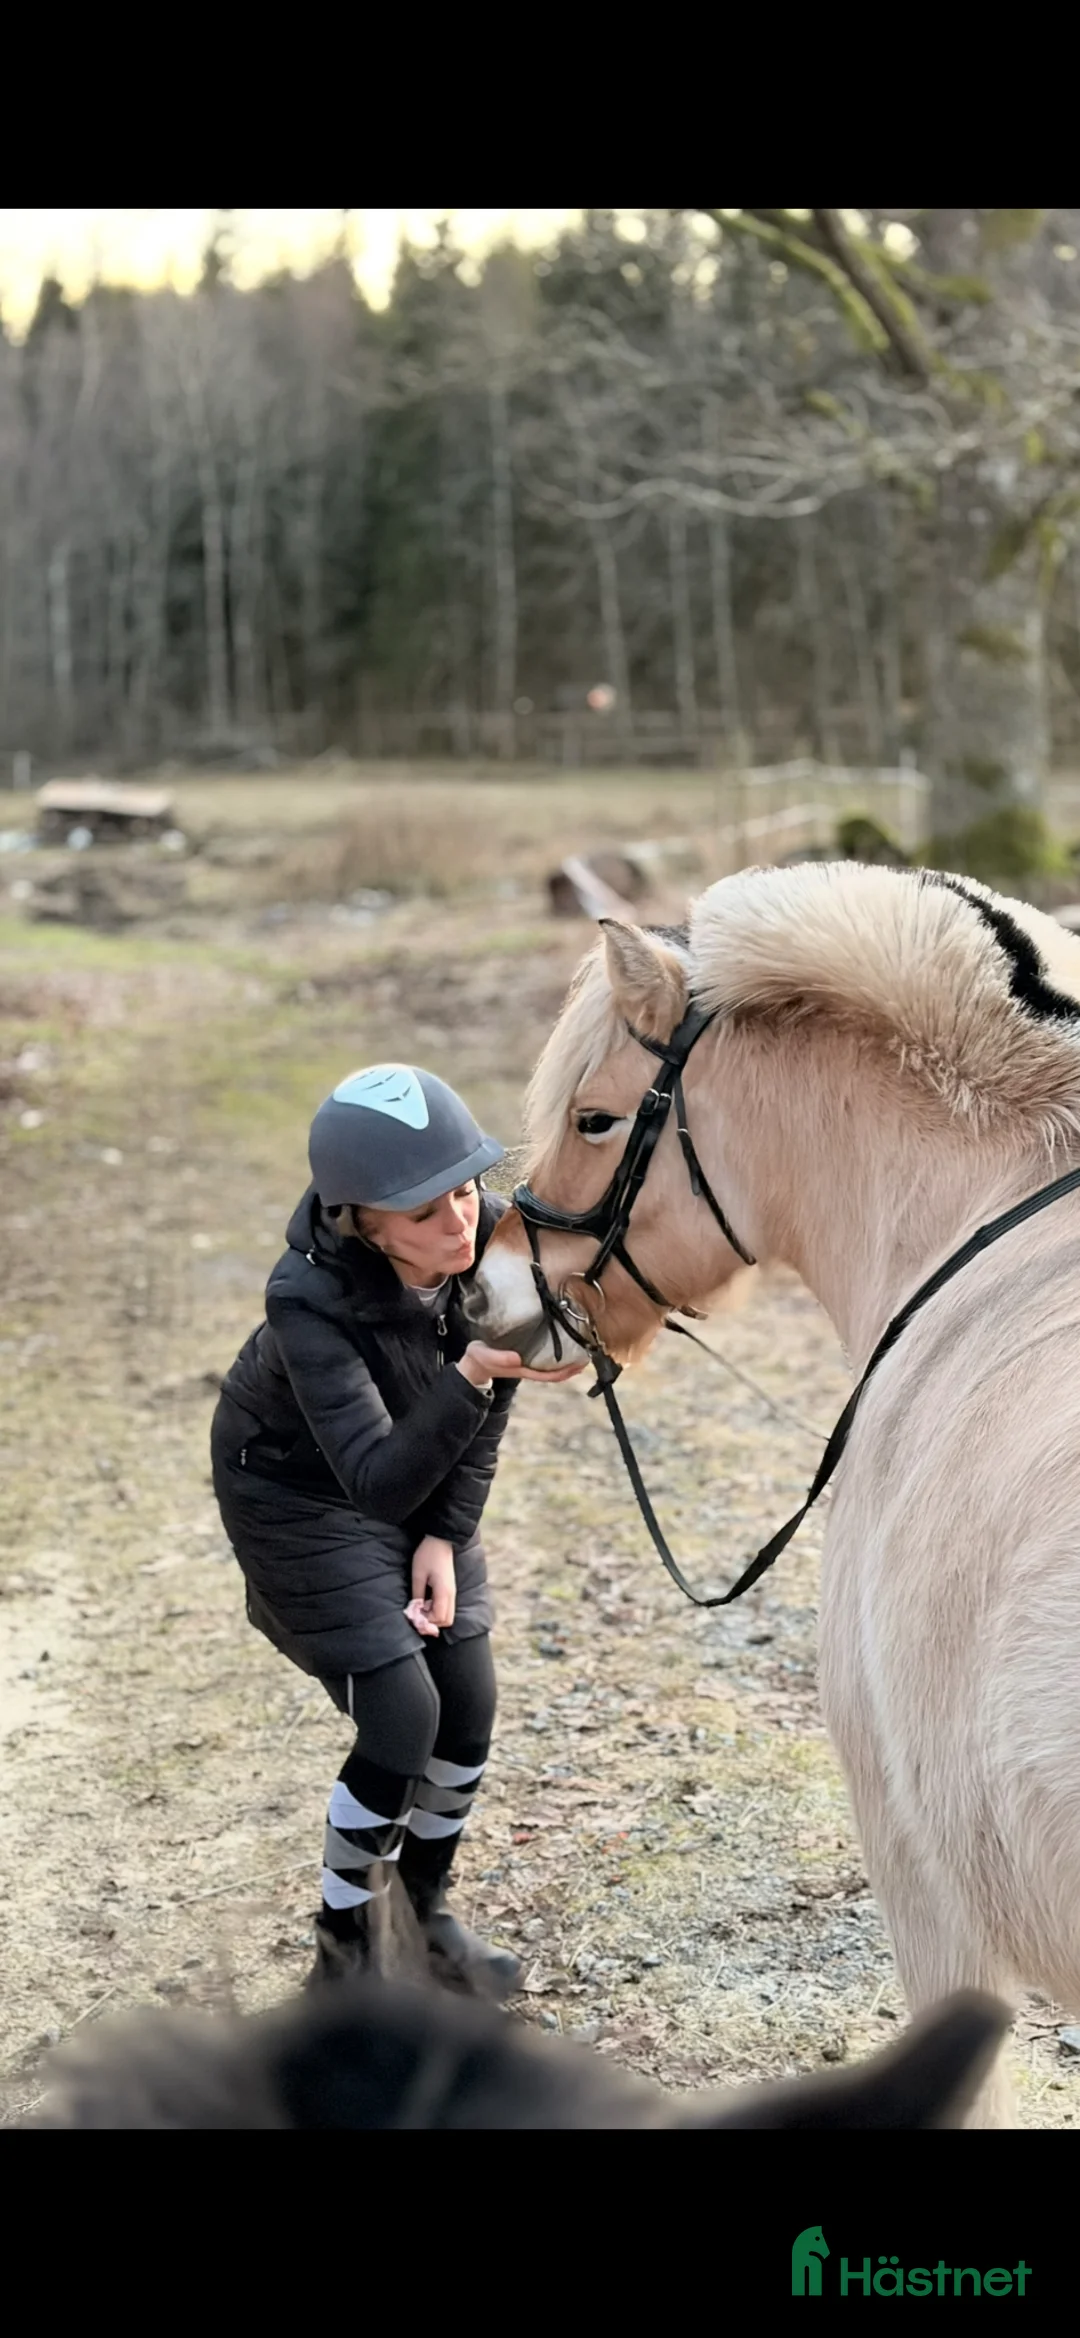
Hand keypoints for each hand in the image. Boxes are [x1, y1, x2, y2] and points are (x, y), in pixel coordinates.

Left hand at [410, 1536, 456, 1633]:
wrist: (440, 1540)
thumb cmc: (427, 1555)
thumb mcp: (418, 1574)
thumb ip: (417, 1594)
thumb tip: (415, 1610)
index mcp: (444, 1592)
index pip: (439, 1618)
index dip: (426, 1621)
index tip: (414, 1614)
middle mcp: (451, 1595)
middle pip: (446, 1621)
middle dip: (432, 1622)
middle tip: (418, 1614)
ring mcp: (452, 1593)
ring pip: (448, 1616)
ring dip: (435, 1617)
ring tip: (422, 1607)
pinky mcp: (450, 1590)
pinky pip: (447, 1608)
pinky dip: (437, 1610)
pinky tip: (427, 1601)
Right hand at [457, 1341, 586, 1386]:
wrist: (474, 1362)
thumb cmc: (479, 1358)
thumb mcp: (486, 1356)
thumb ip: (500, 1358)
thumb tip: (518, 1358)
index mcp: (523, 1369)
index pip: (550, 1375)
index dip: (566, 1372)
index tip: (581, 1364)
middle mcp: (529, 1367)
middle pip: (557, 1371)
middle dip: (574, 1366)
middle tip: (590, 1353)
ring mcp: (529, 1361)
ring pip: (554, 1364)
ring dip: (569, 1359)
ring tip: (583, 1347)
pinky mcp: (526, 1354)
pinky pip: (547, 1356)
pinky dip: (558, 1351)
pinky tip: (565, 1340)